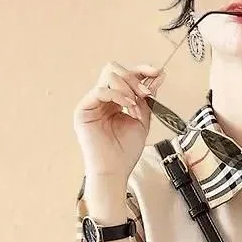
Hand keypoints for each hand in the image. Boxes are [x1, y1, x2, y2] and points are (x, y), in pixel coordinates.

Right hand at [73, 61, 165, 176]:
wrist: (114, 171)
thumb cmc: (125, 153)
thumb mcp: (142, 122)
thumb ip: (147, 100)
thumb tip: (157, 77)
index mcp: (116, 102)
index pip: (126, 76)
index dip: (142, 70)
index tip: (157, 72)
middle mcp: (103, 100)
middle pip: (115, 70)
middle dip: (133, 78)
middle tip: (145, 92)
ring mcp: (92, 103)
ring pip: (108, 76)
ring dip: (127, 88)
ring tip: (135, 106)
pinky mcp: (83, 109)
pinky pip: (100, 91)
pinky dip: (117, 95)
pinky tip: (128, 106)